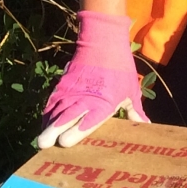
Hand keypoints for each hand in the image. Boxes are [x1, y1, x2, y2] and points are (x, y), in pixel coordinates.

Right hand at [36, 11, 145, 147]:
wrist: (103, 44)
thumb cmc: (120, 69)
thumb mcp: (131, 90)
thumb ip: (135, 111)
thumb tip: (145, 125)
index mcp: (104, 102)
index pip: (89, 119)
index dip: (77, 130)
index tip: (66, 142)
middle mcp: (85, 98)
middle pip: (67, 116)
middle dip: (55, 130)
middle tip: (44, 144)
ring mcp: (72, 91)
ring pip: (56, 110)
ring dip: (47, 125)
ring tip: (41, 141)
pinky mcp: (63, 85)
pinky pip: (53, 101)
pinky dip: (47, 113)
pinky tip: (44, 124)